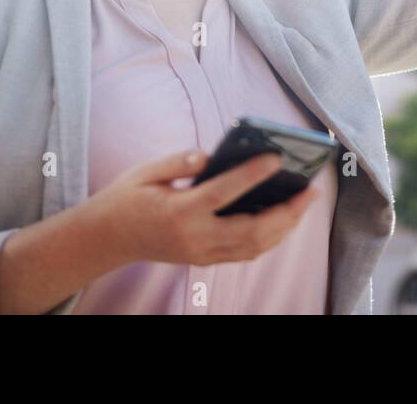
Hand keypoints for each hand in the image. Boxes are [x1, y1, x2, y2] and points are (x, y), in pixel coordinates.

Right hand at [84, 149, 320, 266]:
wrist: (106, 239)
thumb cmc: (127, 198)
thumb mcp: (145, 172)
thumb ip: (178, 161)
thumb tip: (211, 155)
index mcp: (179, 211)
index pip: (224, 192)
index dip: (253, 174)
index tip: (277, 157)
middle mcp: (195, 238)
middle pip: (252, 231)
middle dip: (287, 212)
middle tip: (310, 191)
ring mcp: (201, 254)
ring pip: (254, 247)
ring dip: (285, 227)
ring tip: (304, 204)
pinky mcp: (204, 260)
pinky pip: (245, 253)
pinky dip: (269, 238)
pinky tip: (283, 219)